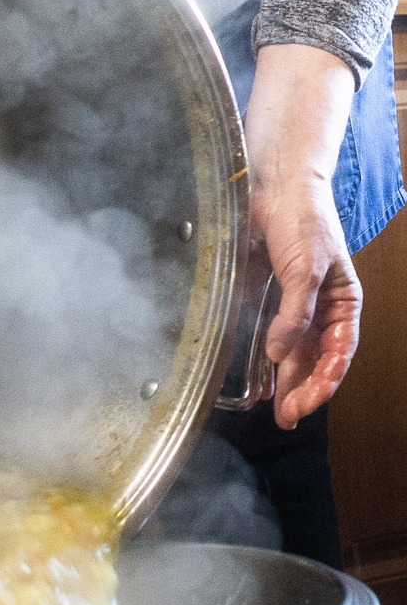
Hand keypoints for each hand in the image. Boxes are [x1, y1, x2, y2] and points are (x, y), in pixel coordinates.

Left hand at [251, 174, 361, 429]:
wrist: (277, 186)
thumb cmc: (304, 221)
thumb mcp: (306, 269)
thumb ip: (294, 312)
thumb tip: (280, 353)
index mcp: (344, 302)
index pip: (338, 352)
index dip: (324, 381)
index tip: (305, 403)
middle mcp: (322, 307)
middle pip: (316, 358)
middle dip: (303, 389)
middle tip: (287, 418)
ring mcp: (296, 303)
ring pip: (295, 352)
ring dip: (286, 381)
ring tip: (275, 409)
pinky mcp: (270, 296)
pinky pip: (272, 335)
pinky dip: (267, 359)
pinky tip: (260, 378)